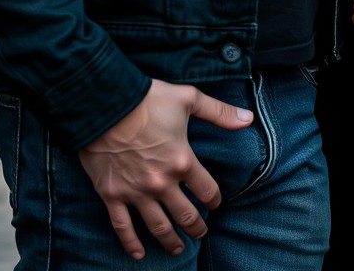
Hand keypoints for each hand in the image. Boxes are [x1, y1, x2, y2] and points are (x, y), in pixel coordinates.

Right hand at [78, 78, 252, 259]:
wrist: (105, 102)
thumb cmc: (147, 98)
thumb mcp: (188, 98)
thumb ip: (219, 112)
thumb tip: (249, 119)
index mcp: (182, 161)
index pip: (207, 190)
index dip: (215, 199)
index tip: (215, 203)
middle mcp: (161, 183)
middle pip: (185, 215)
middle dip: (196, 226)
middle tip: (201, 232)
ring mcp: (136, 192)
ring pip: (158, 227)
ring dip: (171, 240)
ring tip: (178, 249)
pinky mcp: (112, 195)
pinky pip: (122, 227)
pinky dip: (131, 243)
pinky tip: (138, 254)